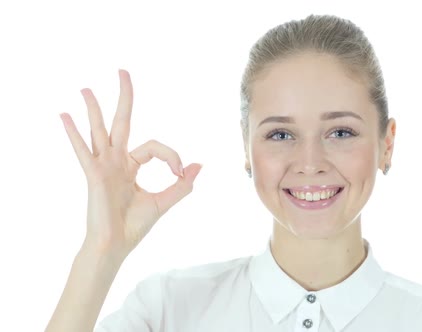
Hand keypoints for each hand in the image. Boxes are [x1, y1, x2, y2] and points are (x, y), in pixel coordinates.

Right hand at [59, 69, 200, 259]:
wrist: (116, 245)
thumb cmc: (134, 226)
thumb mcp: (163, 201)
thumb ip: (182, 184)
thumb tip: (199, 166)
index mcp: (132, 166)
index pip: (155, 147)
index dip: (172, 156)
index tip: (180, 173)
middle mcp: (116, 161)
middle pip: (122, 122)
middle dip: (124, 97)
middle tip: (123, 72)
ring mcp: (103, 166)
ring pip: (99, 130)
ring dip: (94, 109)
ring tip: (87, 89)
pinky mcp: (94, 175)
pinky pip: (83, 150)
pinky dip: (74, 133)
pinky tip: (65, 116)